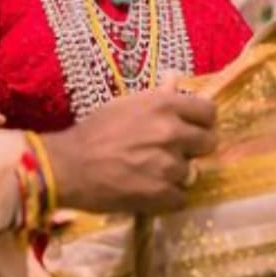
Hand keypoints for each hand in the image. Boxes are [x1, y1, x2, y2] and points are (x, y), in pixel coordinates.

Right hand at [37, 87, 218, 214]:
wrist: (66, 166)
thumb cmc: (93, 132)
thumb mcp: (125, 105)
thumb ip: (157, 96)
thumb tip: (176, 78)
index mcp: (165, 106)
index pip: (209, 112)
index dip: (202, 122)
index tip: (193, 128)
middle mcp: (172, 133)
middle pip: (208, 142)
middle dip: (194, 149)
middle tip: (173, 153)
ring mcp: (169, 165)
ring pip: (192, 172)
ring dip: (176, 175)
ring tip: (151, 173)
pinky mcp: (162, 194)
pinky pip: (181, 198)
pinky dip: (167, 198)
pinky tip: (149, 191)